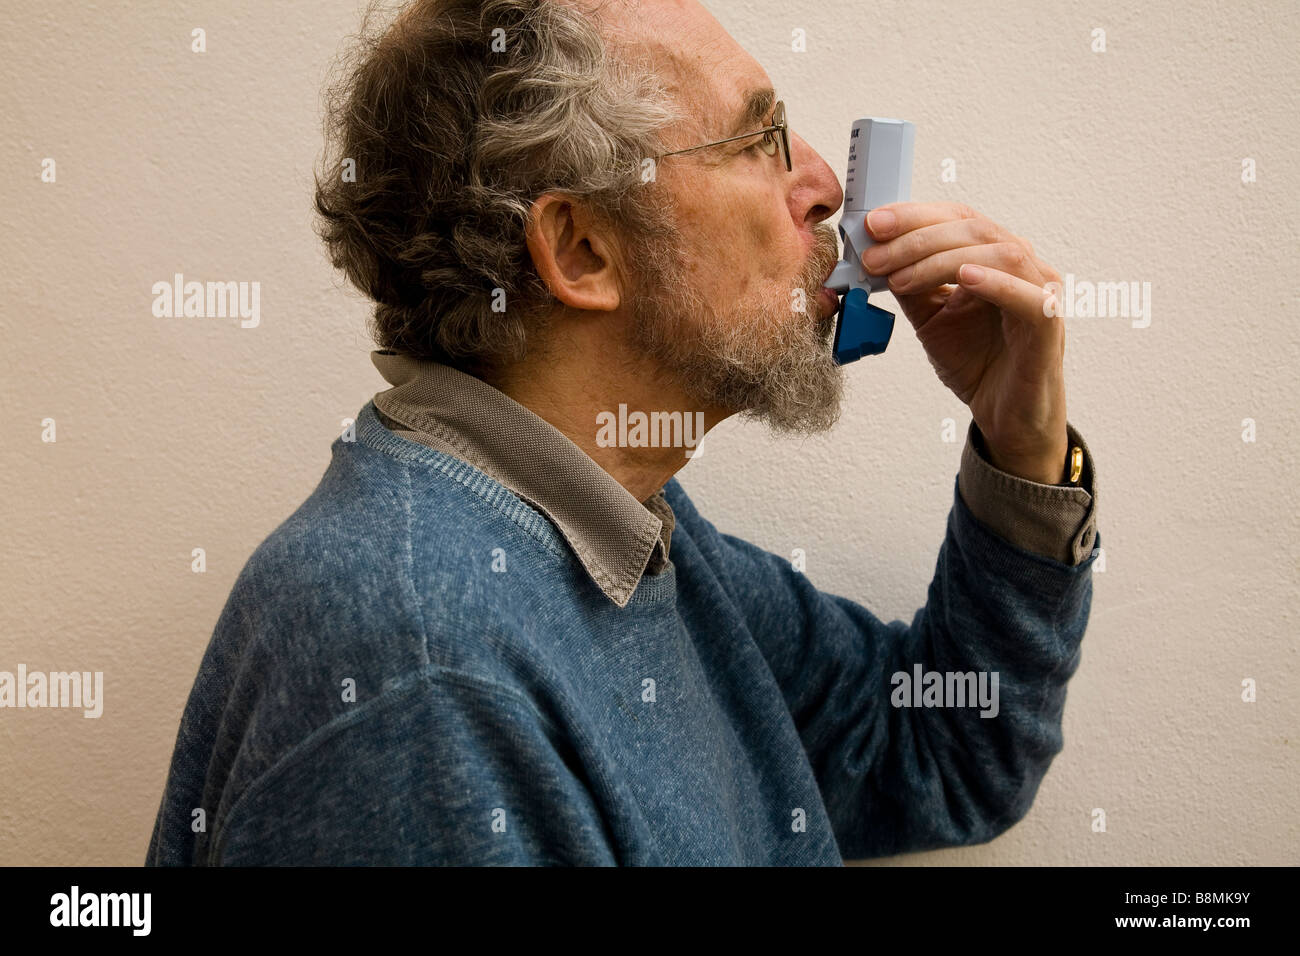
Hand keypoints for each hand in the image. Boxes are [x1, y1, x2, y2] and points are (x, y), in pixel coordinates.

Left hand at [861, 201, 1068, 483]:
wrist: (1005, 415)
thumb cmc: (977, 363)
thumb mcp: (930, 318)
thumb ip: (909, 286)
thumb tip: (875, 256)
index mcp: (994, 257)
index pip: (958, 218)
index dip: (916, 215)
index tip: (874, 224)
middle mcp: (1022, 266)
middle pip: (974, 229)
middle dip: (917, 238)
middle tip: (874, 256)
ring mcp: (1040, 292)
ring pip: (998, 253)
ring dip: (941, 259)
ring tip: (899, 278)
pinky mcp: (1048, 325)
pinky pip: (1028, 296)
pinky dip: (996, 282)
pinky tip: (964, 277)